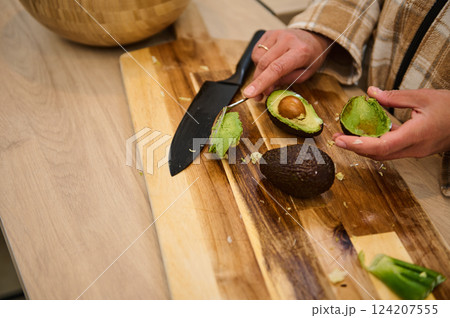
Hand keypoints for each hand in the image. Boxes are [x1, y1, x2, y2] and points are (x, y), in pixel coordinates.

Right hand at [243, 29, 331, 99]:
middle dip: (257, 83)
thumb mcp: (305, 74)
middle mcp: (287, 40)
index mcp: (300, 51)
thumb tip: (266, 89)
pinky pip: (256, 51)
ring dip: (259, 71)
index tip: (249, 94)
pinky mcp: (269, 33)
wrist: (313, 38)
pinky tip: (268, 63)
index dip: (262, 82)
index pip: (277, 68)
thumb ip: (285, 82)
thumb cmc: (310, 58)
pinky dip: (259, 61)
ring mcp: (276, 34)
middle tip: (257, 96)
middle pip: (264, 64)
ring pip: (257, 58)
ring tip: (270, 73)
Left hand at [333, 87, 449, 159]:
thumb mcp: (423, 97)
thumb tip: (370, 93)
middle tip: (336, 138)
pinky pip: (392, 151)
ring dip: (364, 147)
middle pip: (378, 154)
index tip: (340, 140)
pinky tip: (368, 134)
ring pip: (384, 155)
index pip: (380, 146)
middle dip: (354, 147)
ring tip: (347, 137)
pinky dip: (376, 145)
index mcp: (415, 135)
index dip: (357, 145)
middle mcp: (414, 148)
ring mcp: (416, 151)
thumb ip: (394, 97)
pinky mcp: (416, 150)